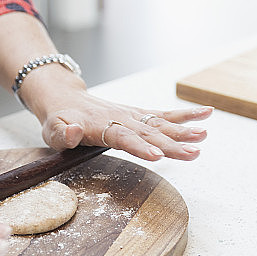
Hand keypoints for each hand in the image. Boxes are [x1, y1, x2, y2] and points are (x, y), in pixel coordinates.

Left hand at [40, 90, 211, 160]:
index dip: (140, 147)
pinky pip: (163, 114)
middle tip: (193, 153)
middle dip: (172, 144)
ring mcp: (132, 115)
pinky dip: (184, 115)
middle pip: (149, 132)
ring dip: (183, 130)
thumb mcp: (51, 130)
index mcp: (100, 125)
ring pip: (160, 123)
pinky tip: (206, 114)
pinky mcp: (139, 114)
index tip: (157, 156)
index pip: (123, 137)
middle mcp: (120, 118)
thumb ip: (60, 133)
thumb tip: (72, 133)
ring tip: (204, 136)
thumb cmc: (59, 120)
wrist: (64, 99)